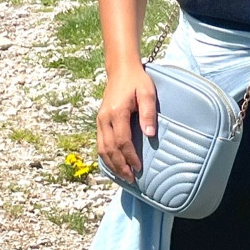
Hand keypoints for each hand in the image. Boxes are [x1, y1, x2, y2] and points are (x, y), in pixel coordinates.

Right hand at [97, 64, 157, 181]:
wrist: (120, 70)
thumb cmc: (137, 81)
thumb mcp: (147, 93)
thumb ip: (148, 113)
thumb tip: (150, 135)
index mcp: (117, 112)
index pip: (122, 141)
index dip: (130, 156)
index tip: (139, 167)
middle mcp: (104, 118)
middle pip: (110, 148)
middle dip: (120, 166)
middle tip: (131, 179)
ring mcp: (100, 120)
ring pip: (102, 148)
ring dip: (112, 164)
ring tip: (123, 176)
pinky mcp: (100, 121)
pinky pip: (100, 143)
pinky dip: (106, 157)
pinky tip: (114, 165)